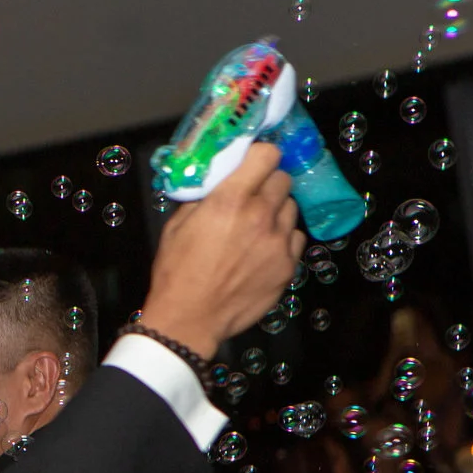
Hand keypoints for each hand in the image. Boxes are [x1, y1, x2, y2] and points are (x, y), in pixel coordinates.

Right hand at [139, 143, 301, 357]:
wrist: (190, 318)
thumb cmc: (177, 272)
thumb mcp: (177, 226)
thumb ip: (203, 198)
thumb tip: (217, 182)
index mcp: (229, 200)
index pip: (267, 155)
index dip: (261, 156)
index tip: (254, 163)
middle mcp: (260, 216)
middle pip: (283, 179)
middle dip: (268, 183)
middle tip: (253, 196)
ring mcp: (278, 242)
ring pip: (291, 207)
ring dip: (277, 210)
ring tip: (258, 226)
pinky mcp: (288, 265)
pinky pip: (295, 238)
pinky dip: (282, 238)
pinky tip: (264, 249)